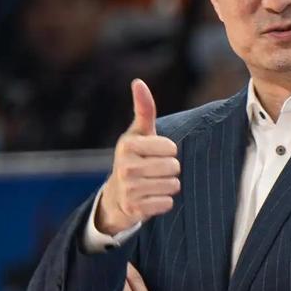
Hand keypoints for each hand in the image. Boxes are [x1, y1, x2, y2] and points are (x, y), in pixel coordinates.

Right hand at [97, 79, 179, 234]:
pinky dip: (163, 202)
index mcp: (128, 145)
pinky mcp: (135, 209)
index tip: (155, 153)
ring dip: (168, 186)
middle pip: (173, 167)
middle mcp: (125, 167)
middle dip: (170, 169)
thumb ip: (144, 109)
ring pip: (172, 185)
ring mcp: (129, 189)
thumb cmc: (134, 157)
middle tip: (154, 171)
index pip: (171, 148)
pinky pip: (167, 203)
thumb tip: (138, 82)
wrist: (116, 195)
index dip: (169, 151)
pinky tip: (150, 198)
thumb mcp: (139, 133)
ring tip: (153, 184)